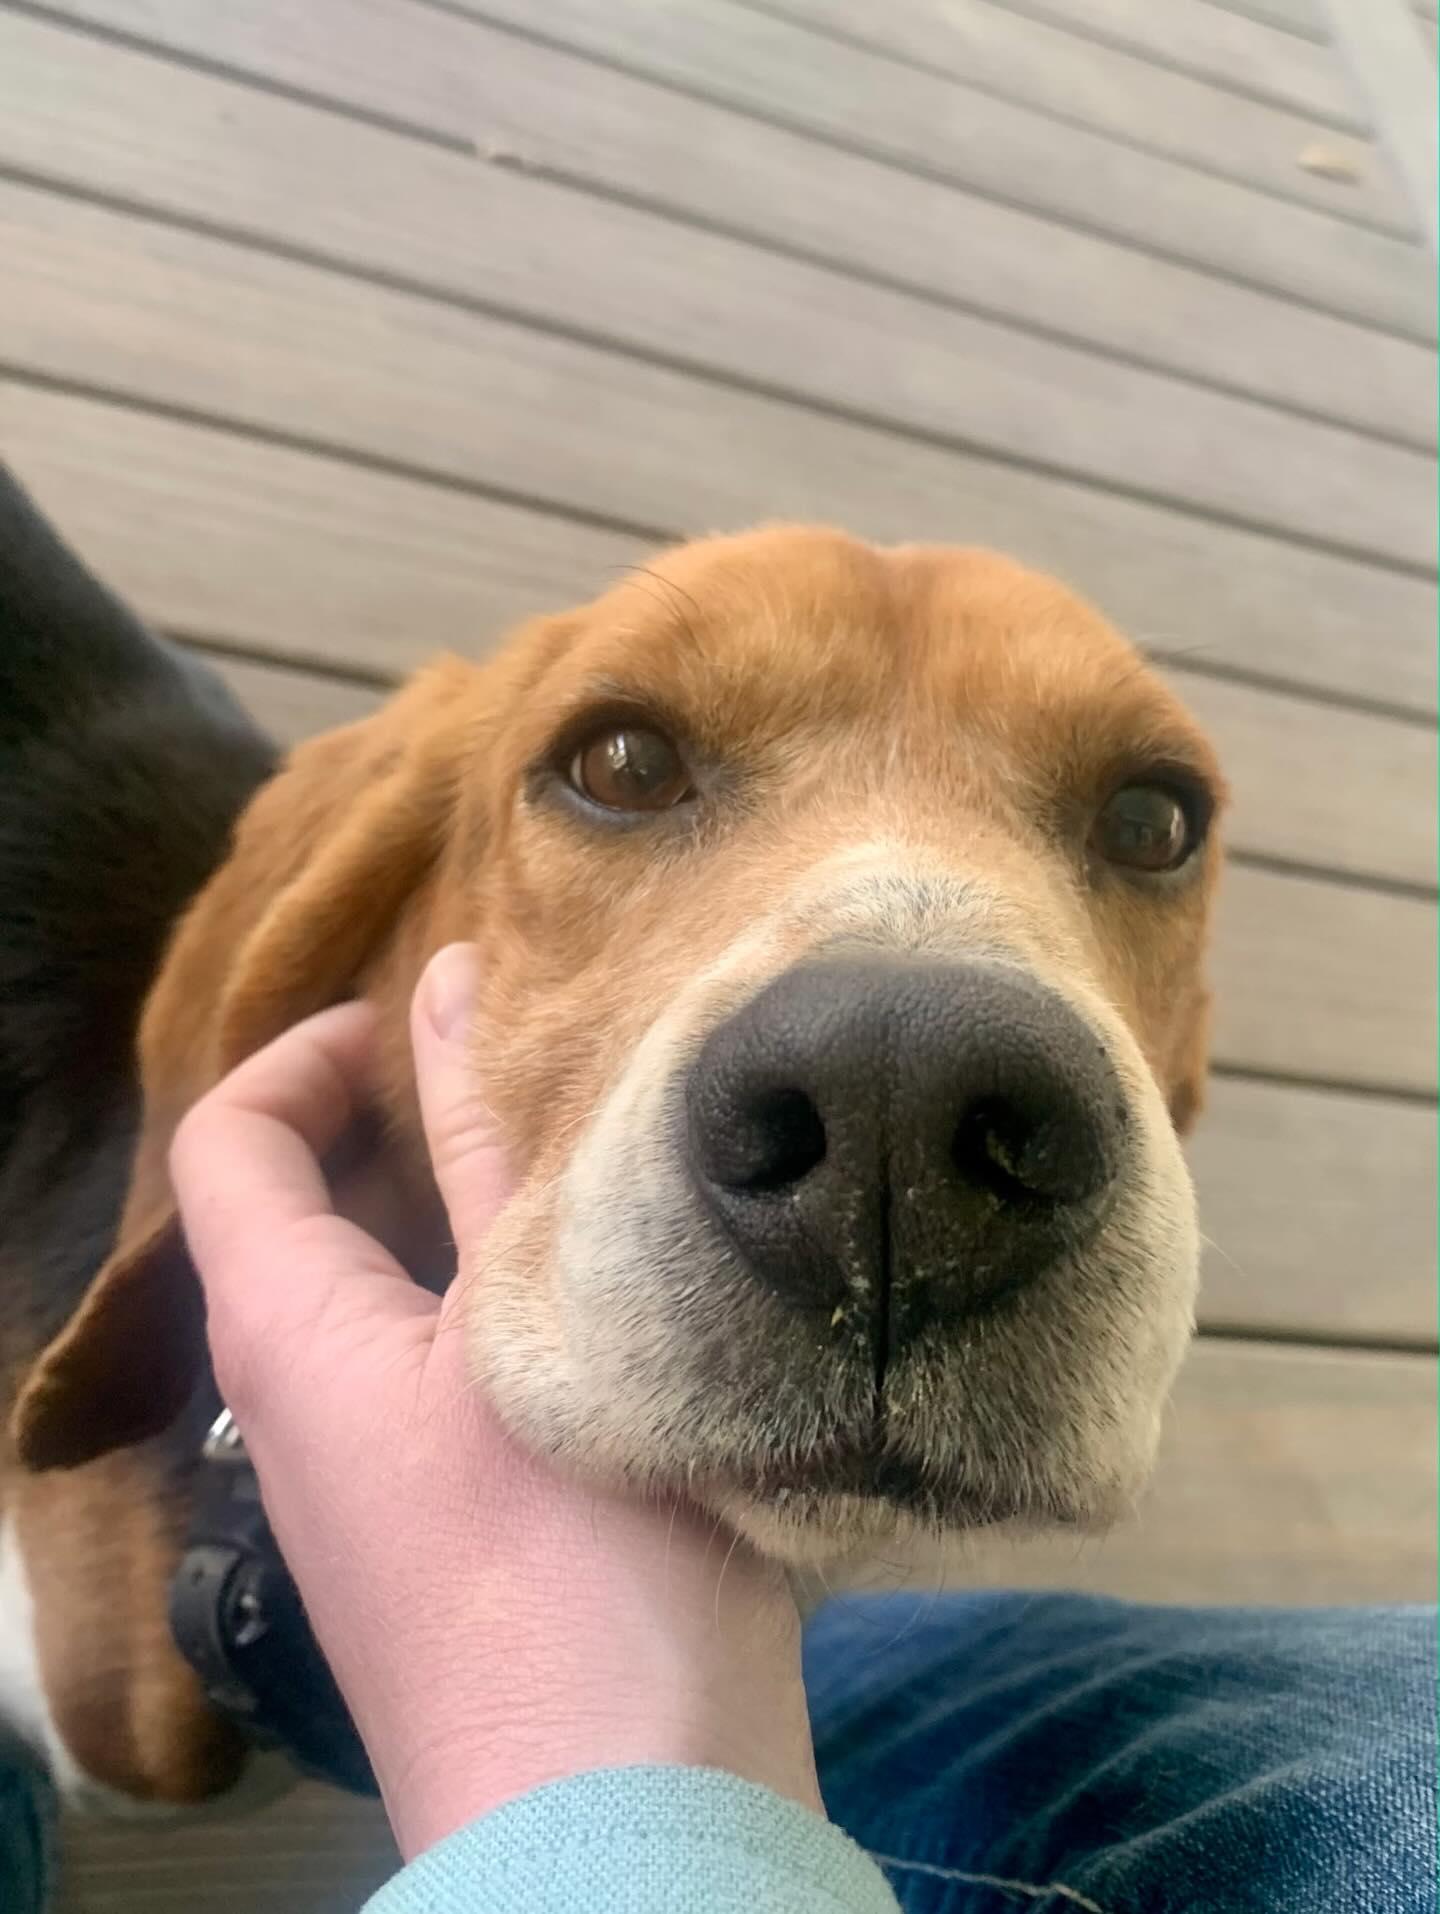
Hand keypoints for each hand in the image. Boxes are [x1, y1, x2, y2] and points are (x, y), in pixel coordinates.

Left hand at [170, 944, 820, 1858]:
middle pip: (299, 1204)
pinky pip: (423, 1358)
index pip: (231, 1135)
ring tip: (578, 1148)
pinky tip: (598, 1278)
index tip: (424, 1005)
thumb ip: (487, 1147)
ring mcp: (355, 1472)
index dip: (308, 1048)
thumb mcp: (534, 1316)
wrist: (621, 1806)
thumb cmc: (571, 1548)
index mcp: (284, 1329)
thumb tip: (450, 981)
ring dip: (451, 1201)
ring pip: (371, 1283)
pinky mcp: (430, 1524)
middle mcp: (288, 1397)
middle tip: (529, 1061)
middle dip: (396, 1112)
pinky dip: (483, 1287)